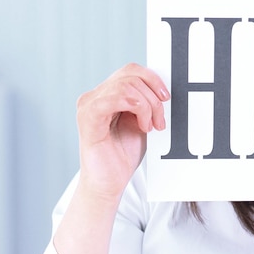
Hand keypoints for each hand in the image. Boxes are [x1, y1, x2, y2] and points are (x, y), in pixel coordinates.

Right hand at [75, 63, 169, 198]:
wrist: (109, 183)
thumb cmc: (123, 154)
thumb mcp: (141, 120)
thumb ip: (145, 102)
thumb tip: (162, 87)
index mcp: (106, 94)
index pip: (131, 70)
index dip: (153, 79)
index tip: (166, 98)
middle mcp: (94, 96)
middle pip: (131, 75)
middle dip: (153, 96)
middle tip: (160, 121)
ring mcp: (88, 106)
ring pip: (126, 86)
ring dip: (147, 106)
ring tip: (150, 126)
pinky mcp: (87, 118)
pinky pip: (113, 98)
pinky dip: (137, 109)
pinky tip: (142, 125)